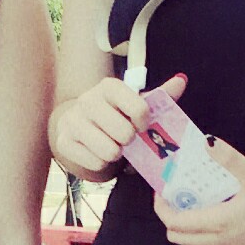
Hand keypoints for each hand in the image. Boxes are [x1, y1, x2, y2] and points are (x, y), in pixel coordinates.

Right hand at [51, 72, 185, 179]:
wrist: (81, 126)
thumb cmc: (115, 114)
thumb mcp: (136, 103)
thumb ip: (160, 95)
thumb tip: (181, 81)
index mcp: (109, 86)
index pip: (139, 108)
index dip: (144, 123)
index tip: (141, 125)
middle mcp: (87, 99)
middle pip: (124, 133)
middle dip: (129, 140)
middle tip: (124, 138)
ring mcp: (73, 120)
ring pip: (109, 151)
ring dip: (116, 153)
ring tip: (112, 145)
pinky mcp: (63, 141)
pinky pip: (95, 163)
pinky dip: (101, 163)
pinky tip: (98, 152)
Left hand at [155, 136, 244, 244]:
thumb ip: (230, 159)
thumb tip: (207, 142)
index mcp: (219, 223)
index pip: (174, 222)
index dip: (161, 207)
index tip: (162, 190)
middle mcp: (219, 242)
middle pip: (177, 237)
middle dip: (169, 217)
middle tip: (174, 197)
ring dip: (183, 228)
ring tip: (190, 205)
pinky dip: (198, 236)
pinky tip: (209, 216)